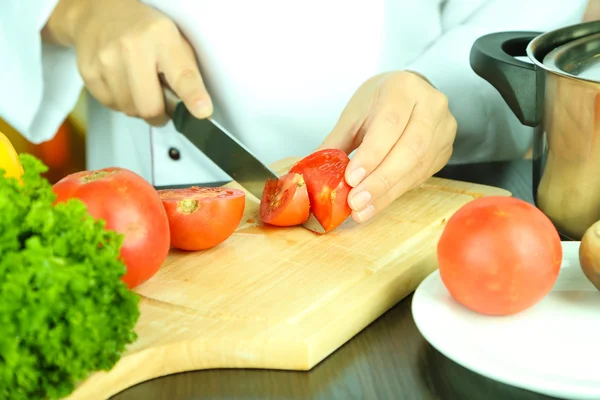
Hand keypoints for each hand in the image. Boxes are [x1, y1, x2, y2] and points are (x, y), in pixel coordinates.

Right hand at [44, 0, 211, 125]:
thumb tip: (195, 108)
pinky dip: (121, 101)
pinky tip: (123, 82)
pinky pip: (112, 105)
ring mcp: (106, 60)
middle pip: (150, 107)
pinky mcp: (89, 72)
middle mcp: (132, 47)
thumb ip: (185, 72)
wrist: (97, 13)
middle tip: (162, 108)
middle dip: (160, 115)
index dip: (193, 97)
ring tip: (140, 86)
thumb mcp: (173, 39)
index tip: (202, 112)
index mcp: (161, 37)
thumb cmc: (141, 29)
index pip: (182, 75)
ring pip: (130, 110)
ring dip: (139, 108)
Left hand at [319, 71, 456, 222]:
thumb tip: (310, 173)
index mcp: (404, 88)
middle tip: (356, 201)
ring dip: (387, 192)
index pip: (390, 124)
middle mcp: (431, 105)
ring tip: (362, 209)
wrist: (409, 94)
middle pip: (410, 148)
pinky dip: (395, 193)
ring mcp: (443, 129)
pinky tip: (376, 204)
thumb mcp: (353, 115)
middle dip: (380, 180)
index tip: (351, 178)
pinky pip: (421, 176)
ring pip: (418, 166)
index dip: (372, 154)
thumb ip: (335, 143)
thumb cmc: (378, 101)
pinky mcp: (445, 150)